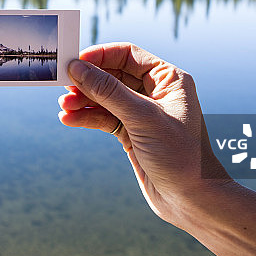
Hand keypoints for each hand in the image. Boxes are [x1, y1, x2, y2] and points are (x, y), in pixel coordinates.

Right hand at [58, 42, 228, 227]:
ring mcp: (142, 113)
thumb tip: (78, 68)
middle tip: (64, 86)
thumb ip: (108, 91)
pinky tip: (69, 120)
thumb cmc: (180, 155)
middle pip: (112, 75)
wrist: (192, 201)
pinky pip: (104, 118)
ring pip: (105, 98)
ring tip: (65, 108)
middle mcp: (155, 92)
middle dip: (88, 81)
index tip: (75, 61)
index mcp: (168, 79)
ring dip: (84, 101)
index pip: (128, 55)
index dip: (100, 55)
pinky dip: (87, 118)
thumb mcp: (143, 118)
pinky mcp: (131, 133)